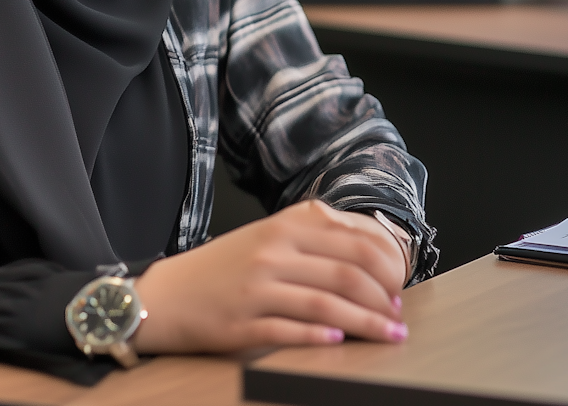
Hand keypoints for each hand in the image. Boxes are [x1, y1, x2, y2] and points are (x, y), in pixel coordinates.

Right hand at [130, 199, 407, 353]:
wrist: (167, 294)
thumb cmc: (222, 267)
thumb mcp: (265, 235)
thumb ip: (310, 234)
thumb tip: (368, 252)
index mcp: (283, 225)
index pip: (353, 241)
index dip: (386, 264)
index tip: (400, 283)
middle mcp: (272, 252)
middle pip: (347, 273)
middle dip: (383, 297)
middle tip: (398, 314)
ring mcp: (257, 289)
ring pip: (327, 305)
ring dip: (367, 324)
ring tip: (389, 335)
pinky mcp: (242, 324)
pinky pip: (291, 331)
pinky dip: (321, 338)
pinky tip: (341, 342)